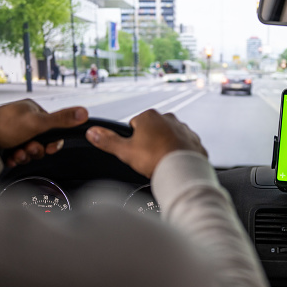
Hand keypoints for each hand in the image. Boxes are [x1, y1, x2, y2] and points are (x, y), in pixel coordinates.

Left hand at [0, 99, 87, 166]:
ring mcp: (12, 132)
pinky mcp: (4, 144)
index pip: (52, 127)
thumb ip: (62, 119)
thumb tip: (84, 112)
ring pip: (30, 149)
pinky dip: (16, 158)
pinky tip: (10, 157)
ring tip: (17, 154)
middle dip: (36, 149)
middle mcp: (22, 119)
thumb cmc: (4, 127)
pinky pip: (18, 154)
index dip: (52, 141)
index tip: (50, 148)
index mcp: (31, 109)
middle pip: (42, 140)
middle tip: (28, 150)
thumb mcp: (39, 123)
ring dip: (26, 155)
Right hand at [86, 109, 206, 177]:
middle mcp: (168, 118)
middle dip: (149, 142)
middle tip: (148, 158)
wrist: (183, 169)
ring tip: (162, 161)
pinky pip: (183, 145)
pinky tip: (174, 162)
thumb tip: (93, 132)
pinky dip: (179, 152)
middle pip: (152, 130)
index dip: (133, 139)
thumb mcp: (126, 151)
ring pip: (168, 137)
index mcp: (149, 116)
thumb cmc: (156, 158)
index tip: (136, 150)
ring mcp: (183, 128)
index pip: (135, 124)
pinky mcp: (194, 139)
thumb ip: (108, 141)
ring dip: (165, 146)